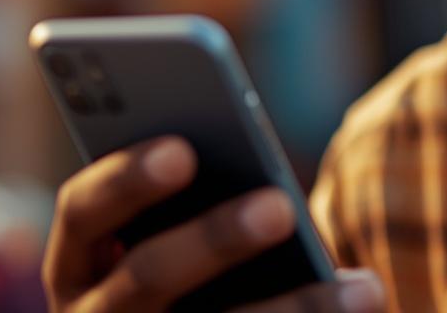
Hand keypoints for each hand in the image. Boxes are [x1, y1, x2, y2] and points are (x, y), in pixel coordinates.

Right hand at [42, 136, 384, 312]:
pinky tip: (365, 301)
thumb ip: (204, 202)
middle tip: (279, 206)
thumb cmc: (192, 269)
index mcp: (80, 261)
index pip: (82, 210)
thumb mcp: (179, 234)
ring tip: (366, 289)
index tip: (181, 149)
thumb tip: (277, 196)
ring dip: (296, 309)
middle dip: (214, 240)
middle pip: (147, 277)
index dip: (124, 178)